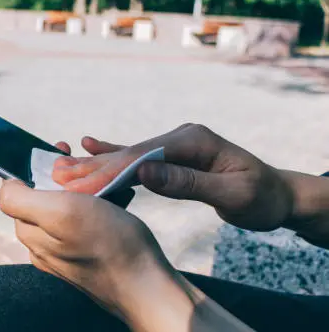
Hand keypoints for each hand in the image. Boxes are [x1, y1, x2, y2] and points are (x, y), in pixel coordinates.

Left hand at [0, 180, 178, 324]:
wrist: (147, 284)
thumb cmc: (108, 245)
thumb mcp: (61, 212)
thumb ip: (22, 200)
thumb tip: (5, 186)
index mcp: (31, 233)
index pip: (19, 190)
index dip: (37, 166)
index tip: (61, 152)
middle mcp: (44, 245)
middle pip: (44, 197)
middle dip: (63, 177)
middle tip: (87, 165)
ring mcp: (67, 251)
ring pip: (69, 207)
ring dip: (86, 190)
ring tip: (107, 184)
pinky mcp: (90, 254)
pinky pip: (88, 222)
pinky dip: (102, 205)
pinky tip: (118, 201)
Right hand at [53, 124, 294, 230]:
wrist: (276, 195)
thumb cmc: (259, 197)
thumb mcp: (231, 193)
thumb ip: (188, 181)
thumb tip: (145, 172)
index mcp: (193, 141)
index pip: (144, 156)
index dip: (111, 170)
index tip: (83, 183)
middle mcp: (180, 137)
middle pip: (131, 152)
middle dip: (95, 165)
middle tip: (59, 173)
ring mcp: (175, 144)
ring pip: (130, 155)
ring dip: (97, 163)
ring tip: (63, 164)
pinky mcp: (172, 155)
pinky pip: (138, 157)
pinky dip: (114, 156)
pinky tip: (90, 146)